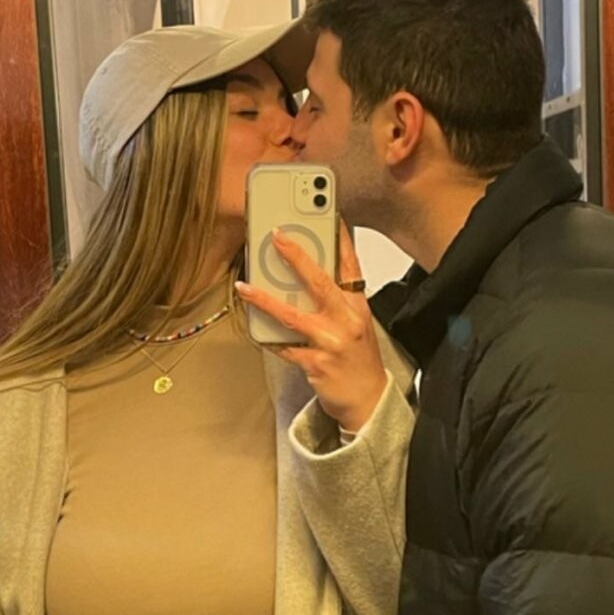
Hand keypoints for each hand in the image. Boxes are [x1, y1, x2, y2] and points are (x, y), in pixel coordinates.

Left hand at [237, 220, 386, 428]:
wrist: (368, 400)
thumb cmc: (358, 360)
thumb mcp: (356, 323)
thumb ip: (337, 299)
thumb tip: (306, 276)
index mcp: (357, 305)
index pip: (350, 264)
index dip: (339, 237)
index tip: (327, 214)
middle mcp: (346, 319)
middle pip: (319, 281)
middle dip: (296, 256)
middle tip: (277, 237)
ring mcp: (331, 342)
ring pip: (293, 315)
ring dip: (265, 299)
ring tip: (245, 287)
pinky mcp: (316, 363)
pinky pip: (285, 347)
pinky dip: (268, 338)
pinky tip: (254, 328)